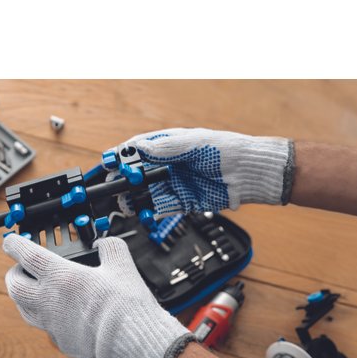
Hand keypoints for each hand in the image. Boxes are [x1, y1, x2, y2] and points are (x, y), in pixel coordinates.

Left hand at [2, 234, 192, 357]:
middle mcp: (50, 301)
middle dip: (12, 274)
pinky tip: (59, 314)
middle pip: (14, 286)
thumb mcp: (122, 265)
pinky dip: (47, 317)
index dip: (15, 245)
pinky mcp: (62, 342)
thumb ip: (110, 248)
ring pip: (24, 309)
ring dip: (24, 297)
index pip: (27, 256)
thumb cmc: (126, 305)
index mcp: (61, 277)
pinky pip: (46, 327)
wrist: (132, 343)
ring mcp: (53, 325)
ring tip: (33, 290)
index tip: (10, 242)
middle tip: (19, 268)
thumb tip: (105, 244)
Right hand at [108, 128, 293, 214]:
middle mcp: (169, 164)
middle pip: (138, 173)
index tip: (108, 162)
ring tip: (125, 204)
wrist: (248, 173)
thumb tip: (138, 148)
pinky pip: (163, 207)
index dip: (121, 156)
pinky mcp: (184, 201)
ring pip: (148, 193)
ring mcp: (175, 183)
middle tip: (111, 188)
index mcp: (169, 144)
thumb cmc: (225, 150)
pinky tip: (143, 214)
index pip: (137, 149)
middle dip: (124, 181)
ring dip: (135, 199)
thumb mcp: (194, 143)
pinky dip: (152, 212)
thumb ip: (166, 148)